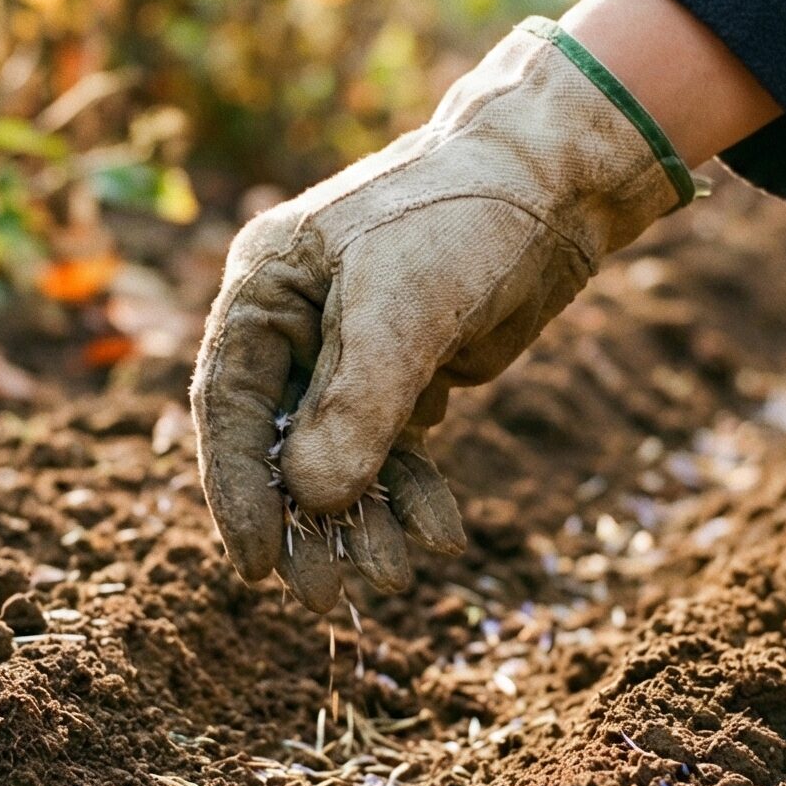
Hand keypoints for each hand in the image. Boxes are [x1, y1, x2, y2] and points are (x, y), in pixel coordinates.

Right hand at [191, 17, 694, 609]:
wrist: (555, 186)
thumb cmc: (464, 221)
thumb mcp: (404, 310)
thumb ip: (355, 406)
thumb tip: (312, 500)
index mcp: (265, 288)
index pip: (230, 403)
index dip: (240, 490)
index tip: (257, 565)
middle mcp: (295, 325)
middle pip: (281, 444)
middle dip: (307, 524)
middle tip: (326, 599)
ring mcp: (349, 355)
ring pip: (341, 460)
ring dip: (366, 522)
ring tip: (396, 580)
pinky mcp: (405, 375)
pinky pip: (394, 454)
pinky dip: (413, 496)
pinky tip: (444, 538)